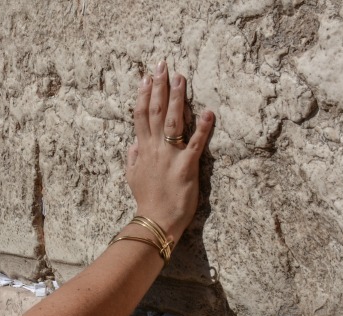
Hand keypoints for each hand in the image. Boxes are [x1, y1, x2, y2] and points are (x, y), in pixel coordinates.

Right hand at [127, 61, 213, 242]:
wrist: (156, 221)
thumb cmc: (147, 201)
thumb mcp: (132, 178)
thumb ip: (132, 159)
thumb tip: (133, 145)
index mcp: (143, 150)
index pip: (140, 116)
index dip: (144, 94)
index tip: (146, 77)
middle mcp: (155, 148)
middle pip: (156, 111)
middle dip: (159, 87)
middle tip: (162, 66)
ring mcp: (170, 156)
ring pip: (174, 121)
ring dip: (178, 99)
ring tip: (181, 79)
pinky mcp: (186, 166)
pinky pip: (196, 144)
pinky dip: (203, 128)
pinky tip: (209, 112)